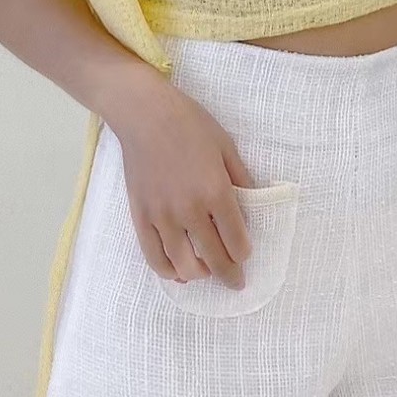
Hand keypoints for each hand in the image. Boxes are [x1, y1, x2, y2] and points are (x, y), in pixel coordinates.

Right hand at [109, 79, 255, 290]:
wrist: (144, 114)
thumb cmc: (190, 124)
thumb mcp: (226, 147)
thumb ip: (242, 179)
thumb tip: (255, 204)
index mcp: (216, 192)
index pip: (236, 242)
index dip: (244, 254)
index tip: (246, 254)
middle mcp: (190, 210)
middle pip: (214, 259)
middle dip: (229, 275)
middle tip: (236, 282)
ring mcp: (162, 216)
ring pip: (184, 266)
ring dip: (200, 275)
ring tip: (206, 272)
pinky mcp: (140, 216)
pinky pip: (154, 257)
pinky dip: (167, 272)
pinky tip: (178, 274)